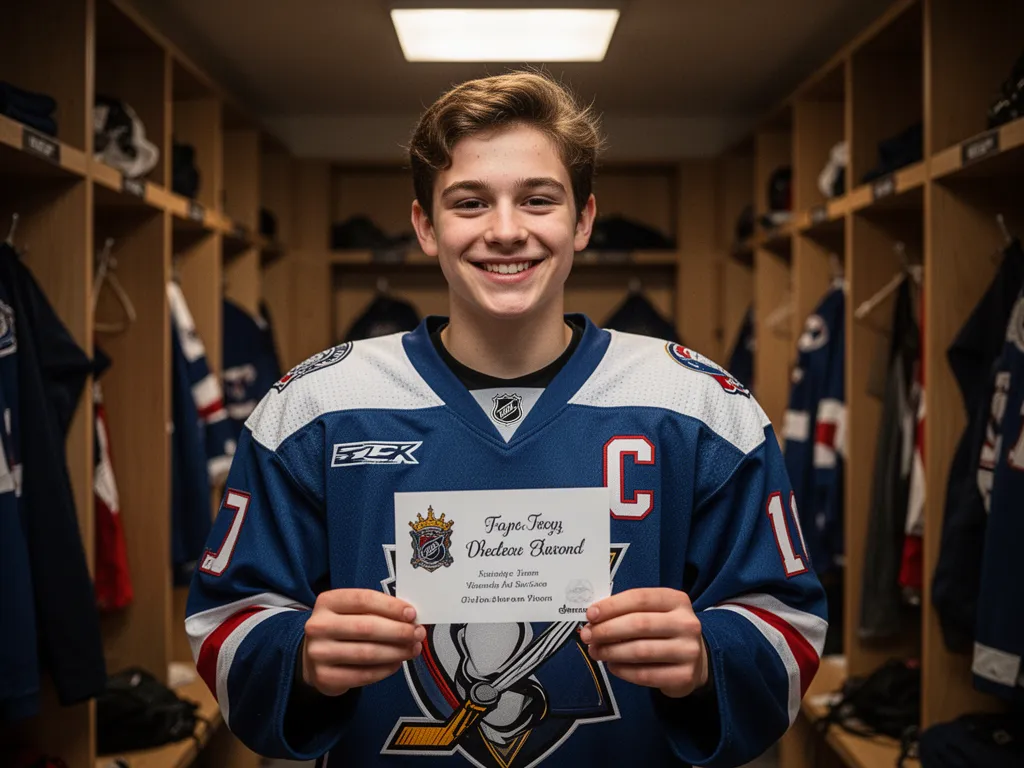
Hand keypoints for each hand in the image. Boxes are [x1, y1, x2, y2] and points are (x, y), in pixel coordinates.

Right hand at [301, 589, 424, 696]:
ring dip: (396, 652)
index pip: (363, 599)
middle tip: (418, 634)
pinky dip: (385, 670)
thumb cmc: (342, 628)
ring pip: (367, 653)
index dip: (391, 606)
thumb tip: (410, 618)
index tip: (412, 614)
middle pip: (367, 627)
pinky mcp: (324, 677)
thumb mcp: (351, 611)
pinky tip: (397, 664)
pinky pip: (362, 674)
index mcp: (327, 602)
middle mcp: (319, 626)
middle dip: (398, 631)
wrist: (313, 656)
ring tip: (413, 649)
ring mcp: (319, 653)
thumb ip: (376, 611)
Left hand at [580, 587, 708, 698]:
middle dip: (607, 630)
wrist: (696, 659)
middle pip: (638, 624)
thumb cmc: (665, 630)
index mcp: (677, 600)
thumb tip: (594, 618)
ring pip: (640, 650)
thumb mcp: (655, 612)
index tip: (590, 614)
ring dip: (611, 651)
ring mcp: (688, 651)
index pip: (640, 598)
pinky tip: (612, 666)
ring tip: (595, 651)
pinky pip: (645, 674)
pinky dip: (623, 671)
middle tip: (587, 635)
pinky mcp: (684, 676)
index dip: (612, 606)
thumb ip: (629, 611)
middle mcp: (686, 623)